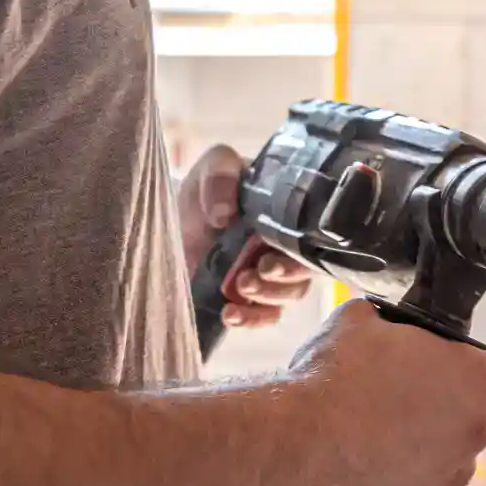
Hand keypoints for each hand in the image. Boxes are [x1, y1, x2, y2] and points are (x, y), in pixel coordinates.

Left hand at [178, 144, 315, 329]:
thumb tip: (223, 214)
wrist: (175, 216)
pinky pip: (264, 316)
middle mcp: (286, 246)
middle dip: (282, 280)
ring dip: (267, 298)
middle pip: (304, 273)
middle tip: (253, 275)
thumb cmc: (205, 189)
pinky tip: (230, 315)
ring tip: (239, 289)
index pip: (310, 237)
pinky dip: (252, 319)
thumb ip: (219, 177)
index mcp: (288, 214)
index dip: (297, 255)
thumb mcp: (212, 167)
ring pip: (288, 296)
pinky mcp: (249, 298)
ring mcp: (269, 274)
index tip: (268, 260)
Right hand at [288, 301, 485, 485]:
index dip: (446, 367)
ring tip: (368, 449)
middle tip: (385, 410)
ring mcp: (456, 477)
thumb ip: (389, 324)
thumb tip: (383, 327)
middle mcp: (478, 428)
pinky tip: (365, 479)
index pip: (479, 368)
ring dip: (418, 455)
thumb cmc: (332, 377)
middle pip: (464, 418)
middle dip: (434, 414)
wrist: (300, 445)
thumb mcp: (358, 321)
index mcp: (473, 375)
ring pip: (445, 462)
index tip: (417, 372)